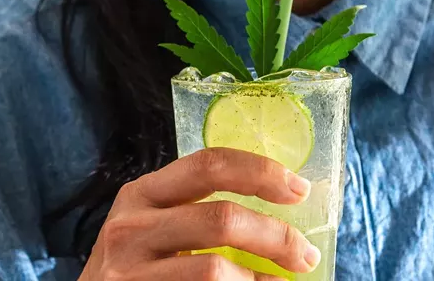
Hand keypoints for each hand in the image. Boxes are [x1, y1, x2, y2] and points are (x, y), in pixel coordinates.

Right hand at [78, 148, 319, 280]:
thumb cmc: (132, 265)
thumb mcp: (149, 225)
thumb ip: (191, 209)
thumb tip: (275, 203)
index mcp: (140, 194)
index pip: (207, 165)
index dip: (260, 172)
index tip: (297, 189)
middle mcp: (130, 226)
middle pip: (222, 218)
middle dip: (278, 237)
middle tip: (303, 254)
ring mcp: (130, 270)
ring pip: (217, 270)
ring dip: (264, 279)